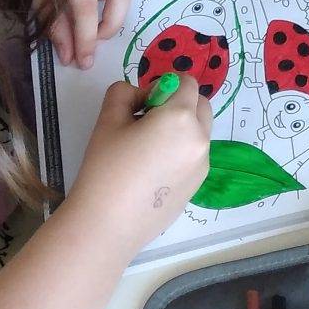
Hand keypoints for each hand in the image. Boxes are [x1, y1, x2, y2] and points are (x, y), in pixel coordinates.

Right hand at [70, 75, 212, 238]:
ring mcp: (202, 166)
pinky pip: (194, 156)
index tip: (141, 104)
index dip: (164, 85)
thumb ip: (126, 92)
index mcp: (181, 118)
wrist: (107, 225)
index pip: (186, 83)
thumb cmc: (106, 167)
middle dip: (178, 104)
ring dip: (181, 128)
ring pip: (198, 132)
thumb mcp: (108, 118)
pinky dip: (180, 152)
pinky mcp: (197, 187)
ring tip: (147, 149)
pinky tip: (151, 172)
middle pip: (200, 105)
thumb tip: (143, 98)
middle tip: (146, 122)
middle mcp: (200, 140)